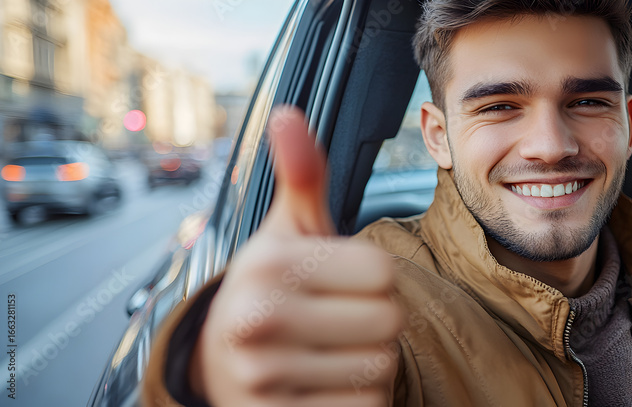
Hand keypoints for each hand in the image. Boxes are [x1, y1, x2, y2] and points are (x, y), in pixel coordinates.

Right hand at [191, 106, 400, 405]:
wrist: (221, 365)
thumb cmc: (271, 291)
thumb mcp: (286, 233)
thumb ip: (301, 176)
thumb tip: (288, 115)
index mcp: (267, 267)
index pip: (384, 274)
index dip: (372, 279)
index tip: (337, 282)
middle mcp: (258, 321)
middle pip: (389, 322)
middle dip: (374, 321)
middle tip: (336, 320)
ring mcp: (266, 378)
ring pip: (381, 368)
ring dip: (368, 362)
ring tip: (330, 352)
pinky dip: (358, 399)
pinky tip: (325, 385)